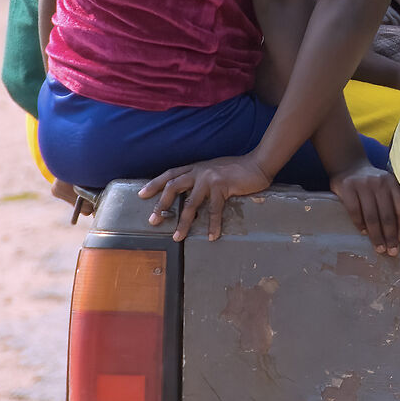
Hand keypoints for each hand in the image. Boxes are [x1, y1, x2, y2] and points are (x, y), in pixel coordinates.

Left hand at [140, 156, 272, 241]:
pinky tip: (211, 236)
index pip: (170, 174)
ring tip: (177, 236)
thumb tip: (193, 197)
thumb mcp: (214, 171)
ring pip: (190, 203)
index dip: (155, 184)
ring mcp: (210, 179)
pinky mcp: (222, 186)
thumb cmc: (238, 170)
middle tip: (153, 220)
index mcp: (196, 168)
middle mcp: (199, 171)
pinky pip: (214, 210)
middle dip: (161, 204)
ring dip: (183, 222)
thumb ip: (203, 180)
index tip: (141, 194)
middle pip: (173, 187)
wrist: (258, 164)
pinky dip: (212, 225)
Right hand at [330, 162, 399, 256]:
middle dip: (390, 236)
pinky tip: (364, 233)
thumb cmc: (371, 182)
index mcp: (392, 183)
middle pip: (387, 215)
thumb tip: (399, 231)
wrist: (348, 164)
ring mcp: (363, 185)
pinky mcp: (347, 188)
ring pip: (372, 216)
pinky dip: (360, 224)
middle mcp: (379, 183)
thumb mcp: (385, 185)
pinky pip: (355, 211)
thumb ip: (392, 200)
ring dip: (376, 235)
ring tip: (379, 248)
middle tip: (392, 251)